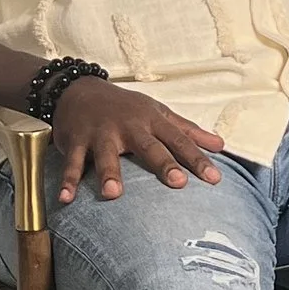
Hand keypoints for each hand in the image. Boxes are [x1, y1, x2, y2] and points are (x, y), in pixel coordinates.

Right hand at [51, 78, 225, 202]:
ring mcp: (101, 133)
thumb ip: (189, 131)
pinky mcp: (76, 140)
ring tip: (113, 194)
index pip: (179, 141)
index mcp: (152, 121)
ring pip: (106, 154)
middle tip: (178, 182)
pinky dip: (68, 180)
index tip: (214, 179)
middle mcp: (128, 126)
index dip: (197, 159)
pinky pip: (73, 162)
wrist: (79, 90)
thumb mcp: (159, 113)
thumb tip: (222, 145)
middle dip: (163, 163)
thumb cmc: (126, 107)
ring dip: (109, 173)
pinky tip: (67, 199)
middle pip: (148, 146)